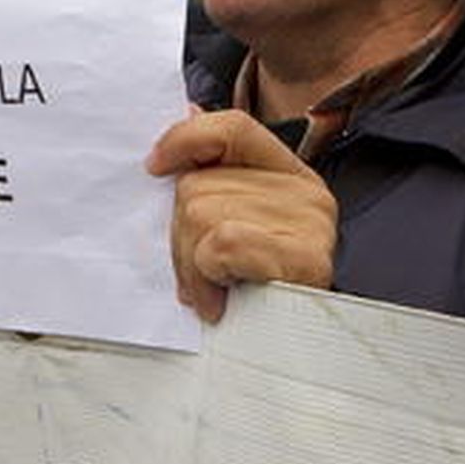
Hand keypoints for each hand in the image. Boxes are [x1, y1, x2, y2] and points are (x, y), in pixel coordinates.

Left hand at [146, 108, 336, 322]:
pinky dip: (207, 274)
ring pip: (201, 214)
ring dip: (190, 262)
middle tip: (195, 274)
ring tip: (210, 289)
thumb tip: (186, 111)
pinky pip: (221, 244)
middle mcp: (306, 193)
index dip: (185, 139)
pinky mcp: (305, 259)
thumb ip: (213, 175)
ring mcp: (310, 224)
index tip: (154, 167)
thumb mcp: (231, 226)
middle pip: (199, 184)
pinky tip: (220, 299)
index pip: (233, 127)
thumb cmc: (256, 292)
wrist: (298, 352)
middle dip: (179, 236)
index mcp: (289, 176)